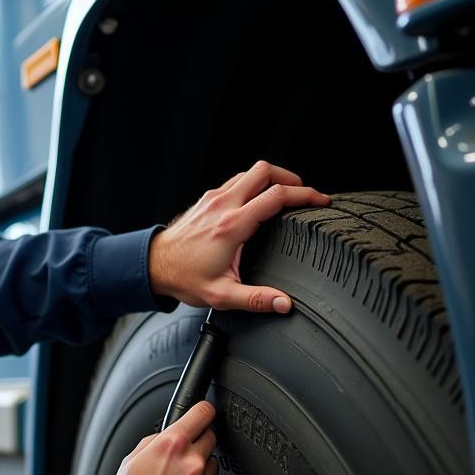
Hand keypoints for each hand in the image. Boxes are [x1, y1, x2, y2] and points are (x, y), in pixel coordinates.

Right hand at [108, 401, 218, 474]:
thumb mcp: (131, 461)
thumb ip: (155, 443)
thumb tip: (167, 437)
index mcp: (171, 445)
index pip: (202, 413)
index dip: (203, 411)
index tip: (204, 412)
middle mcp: (192, 463)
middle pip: (210, 439)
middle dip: (198, 444)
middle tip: (181, 459)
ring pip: (212, 469)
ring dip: (199, 473)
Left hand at [148, 161, 329, 312]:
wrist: (153, 266)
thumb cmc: (184, 279)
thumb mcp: (221, 296)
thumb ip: (255, 299)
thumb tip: (284, 303)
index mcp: (232, 226)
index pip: (275, 197)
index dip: (304, 195)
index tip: (321, 200)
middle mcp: (222, 205)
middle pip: (264, 171)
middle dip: (291, 178)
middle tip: (305, 193)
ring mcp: (213, 199)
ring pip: (249, 173)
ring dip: (272, 178)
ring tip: (287, 194)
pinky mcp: (206, 200)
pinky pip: (236, 181)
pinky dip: (254, 184)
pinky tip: (259, 199)